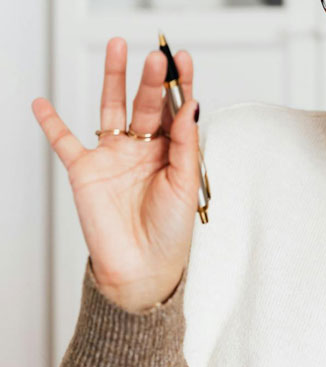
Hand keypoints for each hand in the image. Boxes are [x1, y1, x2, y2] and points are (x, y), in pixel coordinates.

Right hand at [31, 37, 200, 312]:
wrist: (143, 267)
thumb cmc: (171, 232)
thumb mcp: (185, 184)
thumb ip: (185, 144)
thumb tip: (193, 104)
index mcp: (171, 153)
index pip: (175, 111)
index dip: (179, 85)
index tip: (184, 59)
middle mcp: (142, 150)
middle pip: (146, 105)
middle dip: (151, 80)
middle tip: (157, 56)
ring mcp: (113, 157)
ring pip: (110, 110)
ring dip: (113, 80)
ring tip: (118, 49)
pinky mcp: (86, 171)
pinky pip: (64, 142)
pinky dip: (51, 123)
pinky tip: (41, 102)